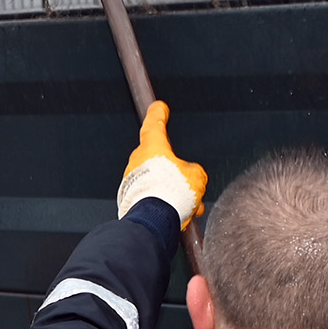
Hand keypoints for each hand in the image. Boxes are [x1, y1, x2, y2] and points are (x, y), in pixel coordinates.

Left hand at [115, 101, 207, 222]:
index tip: (158, 107)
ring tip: (189, 205)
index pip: (154, 124)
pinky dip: (165, 203)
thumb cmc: (170, 195)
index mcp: (152, 147)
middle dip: (175, 172)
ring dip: (173, 191)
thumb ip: (194, 171)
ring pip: (158, 181)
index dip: (158, 114)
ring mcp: (132, 179)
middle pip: (159, 159)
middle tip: (189, 183)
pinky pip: (151, 196)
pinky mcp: (130, 198)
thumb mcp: (196, 176)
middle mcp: (138, 160)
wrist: (154, 221)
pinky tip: (179, 214)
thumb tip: (191, 177)